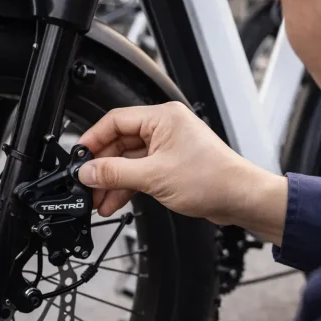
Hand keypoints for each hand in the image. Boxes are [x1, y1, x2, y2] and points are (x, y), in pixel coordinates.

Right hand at [77, 102, 287, 241]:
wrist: (241, 199)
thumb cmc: (213, 179)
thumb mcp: (154, 177)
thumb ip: (116, 173)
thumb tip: (89, 172)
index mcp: (162, 118)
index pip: (115, 121)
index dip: (93, 140)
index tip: (79, 159)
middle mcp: (164, 128)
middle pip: (120, 143)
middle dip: (102, 167)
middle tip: (86, 185)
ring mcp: (168, 148)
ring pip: (128, 161)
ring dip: (112, 181)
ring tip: (98, 201)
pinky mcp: (171, 166)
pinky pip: (140, 172)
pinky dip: (127, 187)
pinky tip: (114, 202)